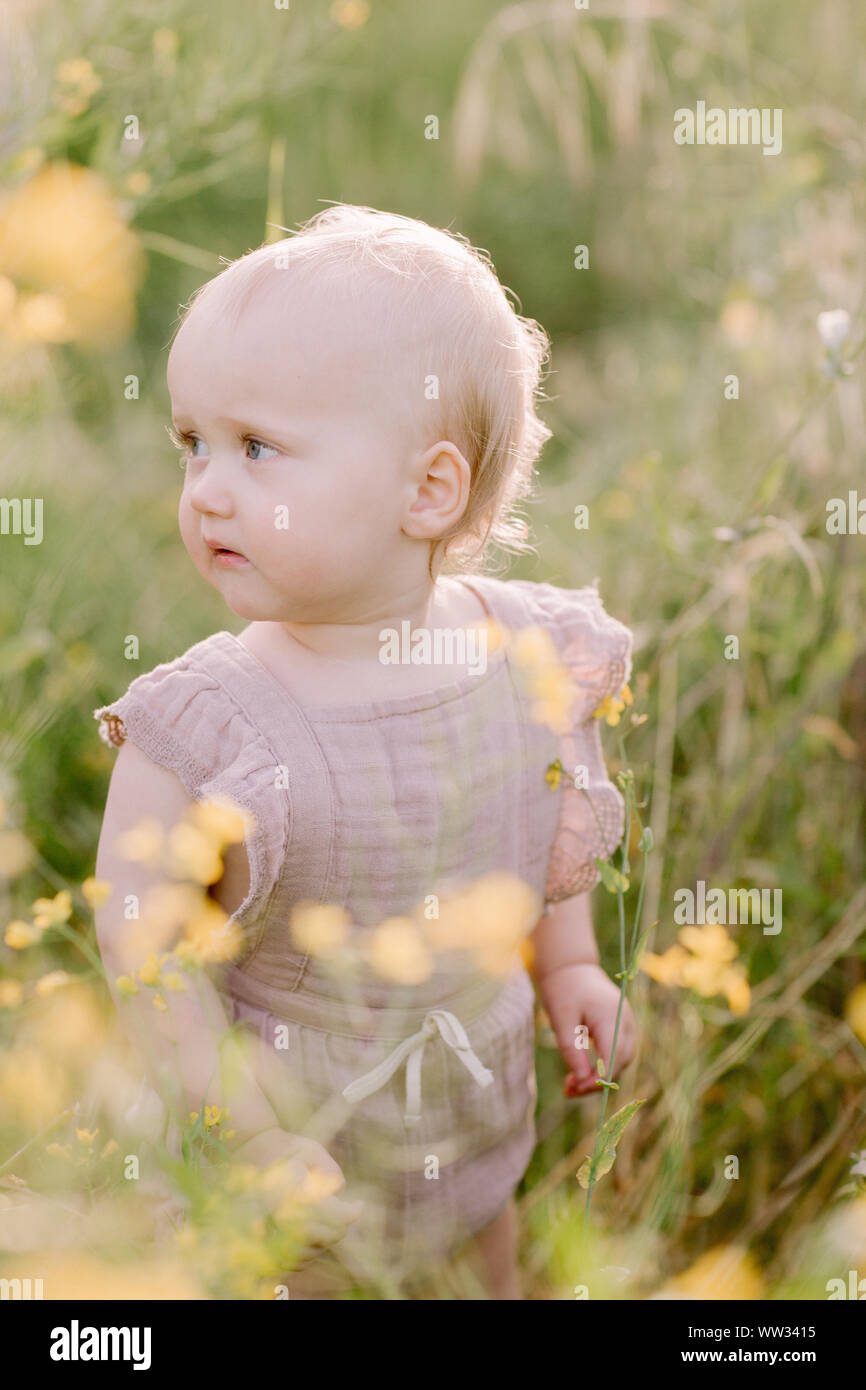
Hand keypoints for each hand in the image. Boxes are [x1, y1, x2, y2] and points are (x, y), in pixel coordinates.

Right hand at [233, 1127, 363, 1263]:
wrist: (253, 1154)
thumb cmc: (287, 1150)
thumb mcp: (312, 1151)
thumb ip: (330, 1173)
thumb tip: (337, 1195)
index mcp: (295, 1193)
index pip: (335, 1215)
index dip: (352, 1212)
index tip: (359, 1204)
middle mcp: (282, 1215)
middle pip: (326, 1235)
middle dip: (340, 1225)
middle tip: (348, 1211)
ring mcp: (272, 1231)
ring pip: (311, 1251)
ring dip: (326, 1239)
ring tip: (330, 1221)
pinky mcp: (265, 1242)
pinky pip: (294, 1260)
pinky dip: (309, 1252)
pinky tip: (315, 1235)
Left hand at [537, 963, 636, 1097]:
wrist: (570, 966)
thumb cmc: (562, 988)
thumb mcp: (560, 1019)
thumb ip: (571, 1050)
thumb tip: (582, 1080)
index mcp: (611, 1016)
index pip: (613, 1058)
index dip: (597, 1080)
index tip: (574, 1090)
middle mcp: (625, 1020)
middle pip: (621, 1062)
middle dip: (597, 1081)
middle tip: (568, 1090)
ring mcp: (627, 1021)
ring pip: (621, 1059)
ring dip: (600, 1075)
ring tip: (572, 1084)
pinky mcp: (622, 1025)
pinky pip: (618, 1051)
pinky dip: (602, 1064)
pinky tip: (581, 1071)